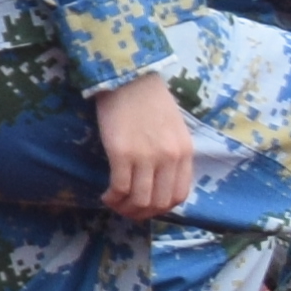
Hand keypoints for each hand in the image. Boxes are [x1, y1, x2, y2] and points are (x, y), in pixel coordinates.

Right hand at [88, 74, 196, 223]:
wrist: (129, 78)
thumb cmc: (149, 99)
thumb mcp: (174, 128)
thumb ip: (172, 154)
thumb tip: (160, 180)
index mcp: (185, 152)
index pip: (179, 195)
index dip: (162, 209)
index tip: (147, 207)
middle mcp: (169, 158)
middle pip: (159, 202)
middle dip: (142, 213)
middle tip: (127, 210)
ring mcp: (146, 157)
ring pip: (140, 199)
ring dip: (126, 208)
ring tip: (114, 203)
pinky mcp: (122, 153)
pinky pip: (120, 187)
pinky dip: (112, 197)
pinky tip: (105, 195)